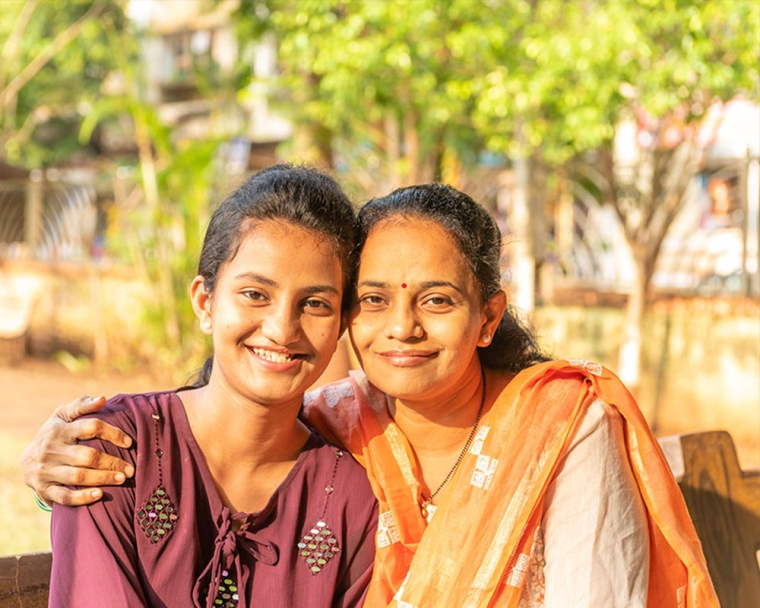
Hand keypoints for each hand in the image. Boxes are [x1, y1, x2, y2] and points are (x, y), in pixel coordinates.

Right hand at [20, 395, 134, 506]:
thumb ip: (83, 405)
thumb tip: (103, 399)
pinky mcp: (44, 489)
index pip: (91, 427)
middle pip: (87, 456)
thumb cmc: (56, 434)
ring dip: (103, 478)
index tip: (129, 443)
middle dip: (112, 462)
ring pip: (78, 477)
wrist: (26, 460)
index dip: (113, 434)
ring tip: (122, 479)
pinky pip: (64, 496)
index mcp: (59, 429)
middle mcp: (51, 450)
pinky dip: (82, 497)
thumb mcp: (64, 416)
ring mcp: (46, 471)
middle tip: (131, 469)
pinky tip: (100, 495)